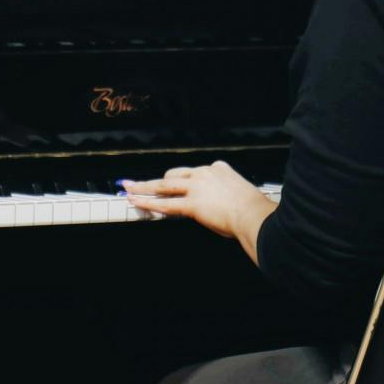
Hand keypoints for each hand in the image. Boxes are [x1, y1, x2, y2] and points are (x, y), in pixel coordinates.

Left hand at [122, 160, 277, 262]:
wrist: (254, 215)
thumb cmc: (253, 209)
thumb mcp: (240, 193)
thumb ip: (226, 195)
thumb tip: (220, 205)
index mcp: (218, 168)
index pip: (194, 172)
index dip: (185, 182)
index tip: (179, 186)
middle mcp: (204, 174)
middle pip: (174, 175)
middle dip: (157, 181)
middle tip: (140, 183)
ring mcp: (196, 188)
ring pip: (163, 186)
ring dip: (143, 187)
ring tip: (129, 188)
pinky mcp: (192, 204)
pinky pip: (166, 204)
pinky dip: (148, 202)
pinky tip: (136, 202)